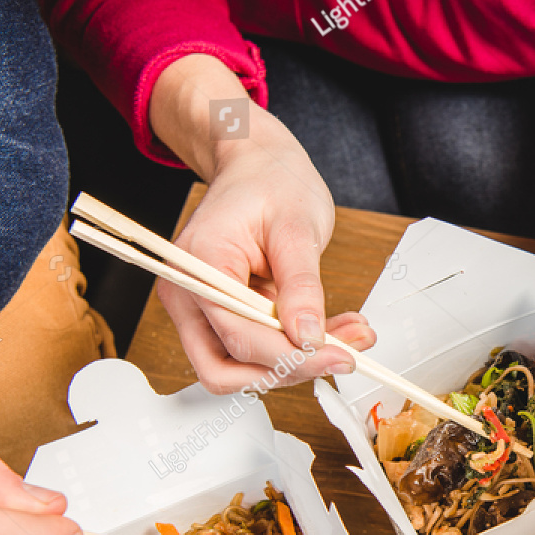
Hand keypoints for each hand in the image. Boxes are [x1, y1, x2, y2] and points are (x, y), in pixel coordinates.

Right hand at [149, 55, 374, 394]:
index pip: (236, 336)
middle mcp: (186, 293)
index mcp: (198, 265)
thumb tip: (308, 337)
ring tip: (348, 338)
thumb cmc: (271, 183)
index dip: (290, 356)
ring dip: (294, 364)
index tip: (341, 356)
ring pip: (238, 368)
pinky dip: (292, 350)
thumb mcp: (297, 226)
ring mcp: (199, 308)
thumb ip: (302, 284)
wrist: (258, 165)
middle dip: (288, 369)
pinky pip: (252, 350)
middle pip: (225, 368)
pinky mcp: (221, 316)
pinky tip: (332, 332)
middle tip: (346, 355)